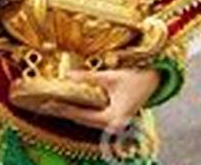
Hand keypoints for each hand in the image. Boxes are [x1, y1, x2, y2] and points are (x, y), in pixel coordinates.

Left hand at [38, 68, 159, 131]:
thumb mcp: (109, 77)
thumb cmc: (135, 77)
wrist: (155, 80)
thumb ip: (88, 77)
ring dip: (72, 113)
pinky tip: (70, 106)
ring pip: (87, 121)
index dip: (64, 109)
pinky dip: (81, 112)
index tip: (48, 103)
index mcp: (112, 118)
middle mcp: (113, 125)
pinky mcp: (114, 119)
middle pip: (82, 121)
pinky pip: (93, 118)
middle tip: (45, 105)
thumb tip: (66, 75)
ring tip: (53, 106)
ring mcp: (114, 124)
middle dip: (64, 112)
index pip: (81, 115)